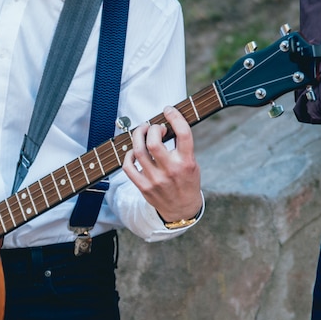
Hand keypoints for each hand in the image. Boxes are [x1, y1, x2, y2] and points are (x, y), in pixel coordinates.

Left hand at [122, 105, 201, 222]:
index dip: (175, 117)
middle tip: (152, 127)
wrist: (181, 209)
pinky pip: (128, 166)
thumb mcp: (192, 163)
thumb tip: (163, 125)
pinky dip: (128, 155)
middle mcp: (171, 170)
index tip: (168, 110)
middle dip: (150, 128)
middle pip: (153, 142)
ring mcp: (155, 180)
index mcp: (187, 162)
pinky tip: (134, 152)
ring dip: (137, 136)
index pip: (183, 134)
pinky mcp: (143, 187)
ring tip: (141, 132)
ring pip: (138, 152)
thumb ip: (181, 147)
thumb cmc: (186, 181)